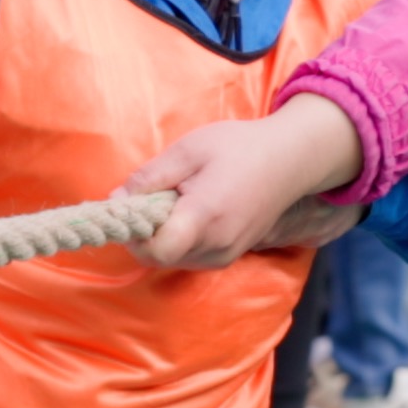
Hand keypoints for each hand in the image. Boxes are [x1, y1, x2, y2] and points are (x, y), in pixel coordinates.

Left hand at [124, 95, 369, 270]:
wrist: (290, 159)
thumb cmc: (240, 148)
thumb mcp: (188, 150)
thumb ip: (149, 177)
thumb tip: (117, 199)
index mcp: (204, 217)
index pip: (154, 250)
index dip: (134, 233)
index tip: (133, 206)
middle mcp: (216, 245)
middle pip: (158, 257)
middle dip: (144, 232)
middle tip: (152, 197)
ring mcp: (226, 255)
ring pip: (173, 259)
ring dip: (163, 236)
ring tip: (177, 199)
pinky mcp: (230, 256)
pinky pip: (191, 256)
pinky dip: (180, 239)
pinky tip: (191, 210)